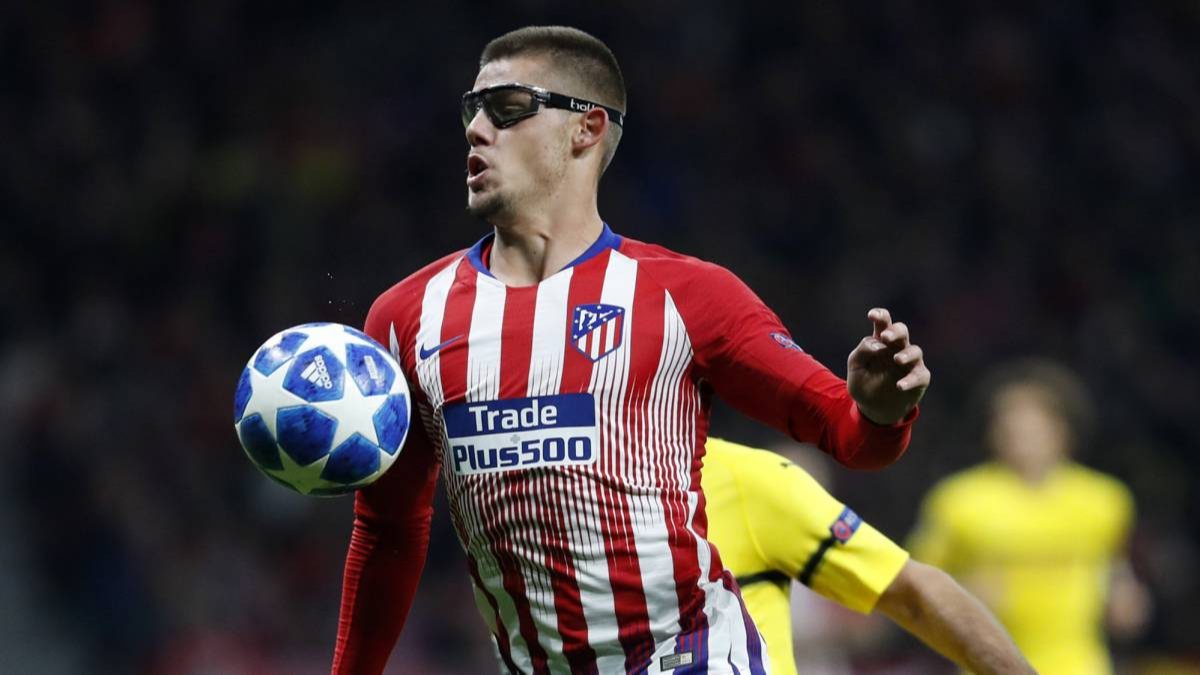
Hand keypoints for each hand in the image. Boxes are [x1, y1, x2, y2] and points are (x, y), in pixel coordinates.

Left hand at [847, 308, 929, 424]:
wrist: (873, 409)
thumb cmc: (864, 383)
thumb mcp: (855, 367)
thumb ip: (862, 352)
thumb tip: (877, 344)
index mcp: (881, 342)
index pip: (883, 323)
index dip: (880, 315)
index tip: (872, 315)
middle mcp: (897, 348)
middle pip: (902, 331)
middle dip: (895, 331)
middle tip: (885, 336)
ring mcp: (910, 363)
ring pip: (915, 350)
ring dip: (906, 354)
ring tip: (896, 359)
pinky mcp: (919, 379)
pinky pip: (920, 375)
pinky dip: (910, 380)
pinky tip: (899, 385)